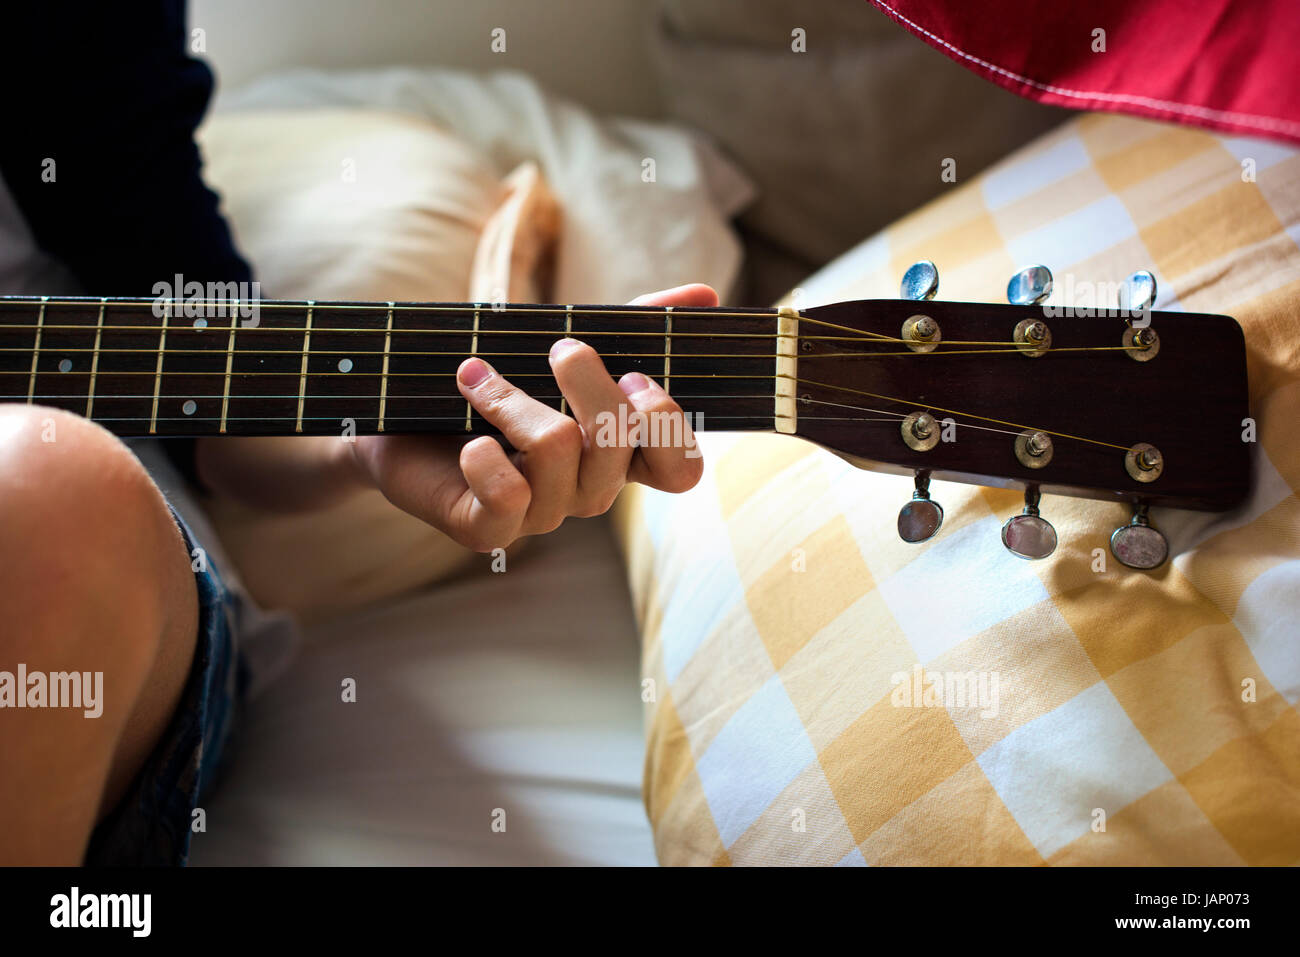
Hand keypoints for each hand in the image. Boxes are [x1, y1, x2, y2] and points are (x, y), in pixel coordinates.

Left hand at [348, 284, 714, 551]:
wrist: (397, 420)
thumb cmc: (495, 381)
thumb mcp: (566, 346)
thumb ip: (638, 324)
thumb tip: (707, 294)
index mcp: (617, 455)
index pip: (681, 470)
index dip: (668, 427)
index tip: (633, 378)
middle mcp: (588, 491)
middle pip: (619, 443)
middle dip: (589, 383)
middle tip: (560, 349)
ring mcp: (541, 515)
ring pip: (559, 450)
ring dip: (513, 400)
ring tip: (477, 377)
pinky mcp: (489, 529)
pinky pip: (507, 495)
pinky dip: (483, 456)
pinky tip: (466, 438)